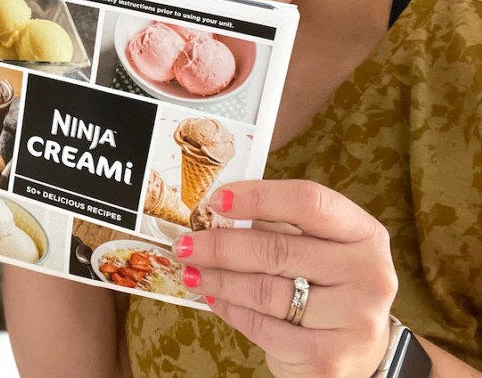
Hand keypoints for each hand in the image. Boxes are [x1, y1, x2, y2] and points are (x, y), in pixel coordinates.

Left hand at [174, 179, 397, 376]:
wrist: (357, 350)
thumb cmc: (328, 285)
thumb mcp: (318, 248)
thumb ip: (278, 228)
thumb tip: (215, 215)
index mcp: (365, 234)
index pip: (309, 202)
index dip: (259, 197)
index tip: (217, 200)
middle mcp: (369, 275)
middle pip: (277, 249)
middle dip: (221, 245)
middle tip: (186, 244)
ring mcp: (352, 320)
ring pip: (264, 290)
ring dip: (218, 278)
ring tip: (191, 271)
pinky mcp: (327, 358)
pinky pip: (262, 326)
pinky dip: (230, 309)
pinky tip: (214, 297)